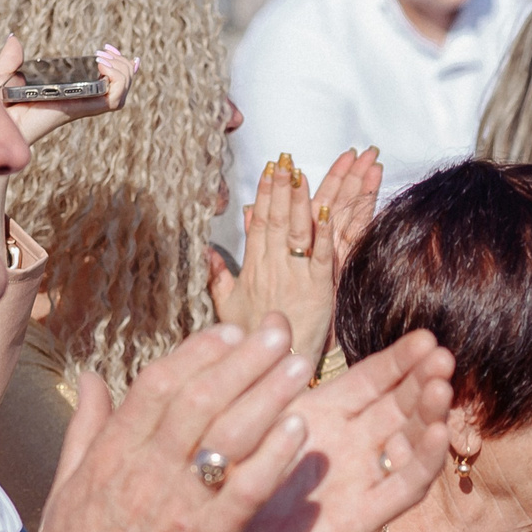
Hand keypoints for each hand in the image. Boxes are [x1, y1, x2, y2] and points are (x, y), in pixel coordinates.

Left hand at [0, 33, 136, 146]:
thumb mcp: (1, 77)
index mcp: (66, 93)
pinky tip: (103, 68)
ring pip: (121, 94)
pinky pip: (112, 101)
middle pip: (119, 88)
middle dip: (123, 66)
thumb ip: (11, 60)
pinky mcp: (78, 109)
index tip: (107, 51)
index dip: (115, 67)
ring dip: (123, 73)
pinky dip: (117, 82)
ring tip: (104, 61)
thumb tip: (15, 40)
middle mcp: (78, 101)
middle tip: (105, 54)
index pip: (103, 85)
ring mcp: (80, 106)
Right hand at [30, 319, 319, 531]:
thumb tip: (90, 377)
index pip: (159, 384)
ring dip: (268, 395)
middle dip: (243, 359)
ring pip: (229, 434)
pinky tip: (299, 432)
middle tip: (278, 333)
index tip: (230, 333)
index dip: (198, 353)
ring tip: (298, 367)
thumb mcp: (67, 487)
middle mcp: (145, 470)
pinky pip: (247, 488)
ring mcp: (177, 504)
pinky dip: (275, 456)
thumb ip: (86, 428)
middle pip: (201, 397)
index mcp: (111, 454)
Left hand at [208, 321, 450, 531]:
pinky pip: (400, 490)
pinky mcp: (362, 518)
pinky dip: (422, 463)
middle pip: (399, 407)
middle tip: (442, 356)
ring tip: (441, 388)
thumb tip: (276, 317)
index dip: (400, 360)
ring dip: (428, 415)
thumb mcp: (247, 418)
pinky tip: (435, 435)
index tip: (425, 337)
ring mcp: (360, 480)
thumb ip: (268, 373)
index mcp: (325, 414)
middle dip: (422, 381)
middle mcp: (350, 445)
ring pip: (408, 444)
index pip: (373, 380)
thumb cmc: (229, 479)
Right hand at [211, 148, 380, 369]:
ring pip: (296, 233)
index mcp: (252, 270)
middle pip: (276, 221)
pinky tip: (325, 210)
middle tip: (286, 158)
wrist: (273, 372)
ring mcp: (295, 279)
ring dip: (299, 201)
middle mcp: (272, 270)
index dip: (264, 195)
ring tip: (302, 173)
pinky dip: (323, 233)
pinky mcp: (318, 292)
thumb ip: (218, 277)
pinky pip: (320, 257)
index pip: (258, 225)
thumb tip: (206, 252)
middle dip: (281, 188)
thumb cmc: (252, 343)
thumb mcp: (227, 308)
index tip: (269, 169)